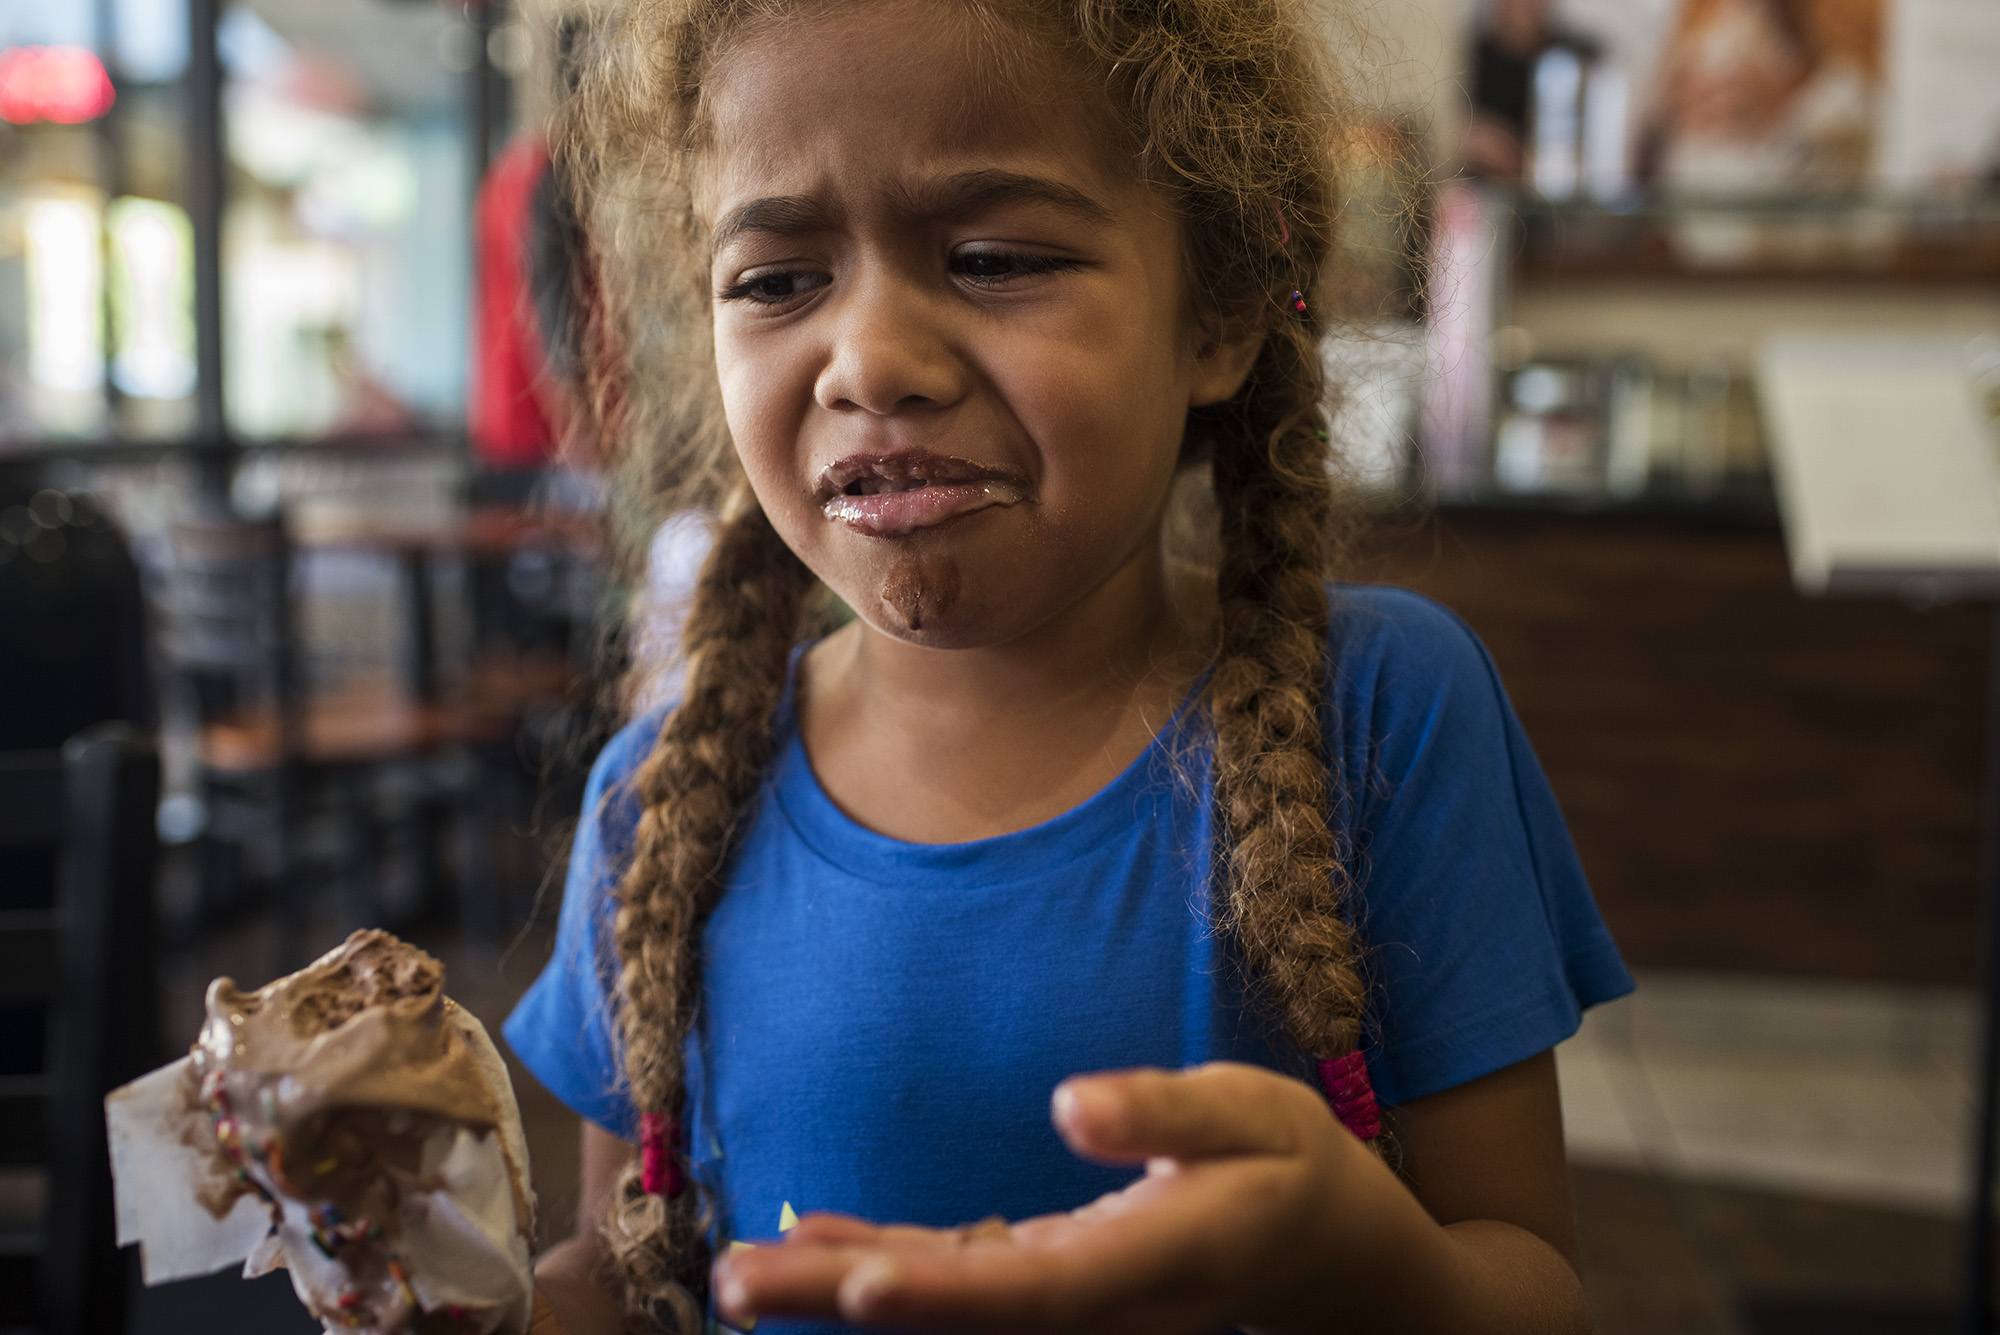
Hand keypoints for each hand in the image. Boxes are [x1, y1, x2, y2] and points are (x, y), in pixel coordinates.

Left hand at [712, 1062, 1417, 1333]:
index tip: (858, 1288)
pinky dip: (881, 1266)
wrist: (1323, 1251)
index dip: (947, 1294)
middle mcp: (1100, 1302)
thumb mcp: (1257, 1115)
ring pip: (944, 1304)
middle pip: (962, 1313)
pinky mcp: (1051, 1282)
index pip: (1039, 1290)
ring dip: (839, 1290)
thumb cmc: (1290, 1168)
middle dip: (844, 1302)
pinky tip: (816, 1248)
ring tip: (739, 1275)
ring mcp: (1069, 1301)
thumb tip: (1070, 1105)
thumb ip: (1166, 1114)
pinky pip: (954, 1282)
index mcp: (1155, 1260)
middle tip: (735, 1286)